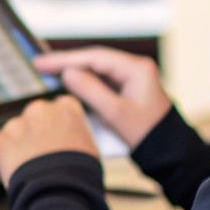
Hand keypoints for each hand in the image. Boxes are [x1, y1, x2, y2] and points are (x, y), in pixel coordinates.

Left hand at [0, 95, 99, 185]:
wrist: (57, 192)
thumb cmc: (79, 175)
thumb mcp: (89, 147)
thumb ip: (76, 133)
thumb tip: (69, 137)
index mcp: (65, 107)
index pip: (62, 107)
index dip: (61, 125)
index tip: (60, 138)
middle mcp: (40, 109)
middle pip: (38, 116)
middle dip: (39, 131)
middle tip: (44, 155)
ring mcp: (18, 122)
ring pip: (19, 130)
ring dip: (23, 143)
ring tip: (33, 167)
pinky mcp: (1, 139)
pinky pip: (4, 146)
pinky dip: (9, 157)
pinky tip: (21, 171)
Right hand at [33, 47, 171, 148]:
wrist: (169, 152)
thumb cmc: (147, 134)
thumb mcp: (115, 113)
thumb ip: (90, 91)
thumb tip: (67, 73)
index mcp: (136, 69)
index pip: (95, 57)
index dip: (66, 59)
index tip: (43, 63)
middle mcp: (135, 68)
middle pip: (94, 60)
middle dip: (67, 62)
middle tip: (40, 65)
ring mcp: (133, 78)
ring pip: (97, 69)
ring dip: (75, 70)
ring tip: (49, 71)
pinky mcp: (129, 89)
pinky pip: (102, 80)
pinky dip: (84, 81)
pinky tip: (68, 82)